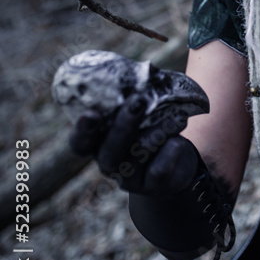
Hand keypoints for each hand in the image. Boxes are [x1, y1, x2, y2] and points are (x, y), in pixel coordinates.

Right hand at [69, 95, 198, 194]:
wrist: (175, 164)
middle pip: (109, 151)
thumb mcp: (141, 115)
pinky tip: (179, 140)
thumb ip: (135, 98)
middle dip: (124, 125)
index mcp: (99, 143)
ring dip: (159, 132)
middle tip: (138, 102)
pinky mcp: (154, 187)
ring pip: (138, 157)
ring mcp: (130, 179)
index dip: (83, 131)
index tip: (91, 114)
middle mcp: (110, 163)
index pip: (80, 143)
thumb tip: (144, 73)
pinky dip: (171, 152)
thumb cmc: (152, 129)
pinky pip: (159, 171)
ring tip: (177, 118)